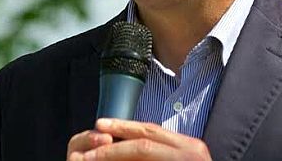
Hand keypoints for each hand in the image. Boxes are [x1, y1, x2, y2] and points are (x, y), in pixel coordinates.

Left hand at [67, 118, 211, 159]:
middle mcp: (191, 152)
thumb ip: (161, 155)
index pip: (152, 130)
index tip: (102, 125)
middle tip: (91, 134)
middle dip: (115, 136)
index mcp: (191, 147)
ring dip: (113, 152)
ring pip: (143, 149)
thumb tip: (126, 147)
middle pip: (146, 137)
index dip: (125, 127)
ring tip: (90, 157)